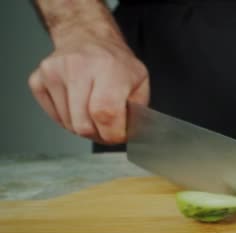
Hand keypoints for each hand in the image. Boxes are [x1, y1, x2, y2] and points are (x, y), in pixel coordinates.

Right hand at [28, 26, 148, 143]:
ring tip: (93, 110)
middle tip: (107, 127)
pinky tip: (77, 103)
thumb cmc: (115, 62)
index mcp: (108, 67)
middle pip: (83, 125)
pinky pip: (54, 117)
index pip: (105, 114)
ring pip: (68, 125)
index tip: (118, 134)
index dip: (113, 133)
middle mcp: (77, 67)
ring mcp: (53, 72)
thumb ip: (138, 110)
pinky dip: (68, 119)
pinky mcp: (37, 80)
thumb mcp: (140, 81)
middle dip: (99, 134)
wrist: (88, 38)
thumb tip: (129, 134)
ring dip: (84, 126)